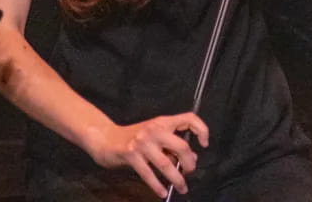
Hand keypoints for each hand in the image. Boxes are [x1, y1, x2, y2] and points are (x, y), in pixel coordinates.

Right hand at [88, 113, 208, 197]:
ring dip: (176, 178)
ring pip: (166, 164)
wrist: (106, 138)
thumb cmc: (134, 137)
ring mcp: (142, 142)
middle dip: (189, 163)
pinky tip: (163, 192)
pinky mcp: (131, 155)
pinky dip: (157, 185)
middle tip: (190, 172)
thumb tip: (191, 159)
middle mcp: (155, 129)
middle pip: (181, 146)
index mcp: (163, 122)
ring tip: (183, 187)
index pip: (189, 119)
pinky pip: (148, 173)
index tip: (204, 144)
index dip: (201, 129)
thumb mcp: (155, 136)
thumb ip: (172, 145)